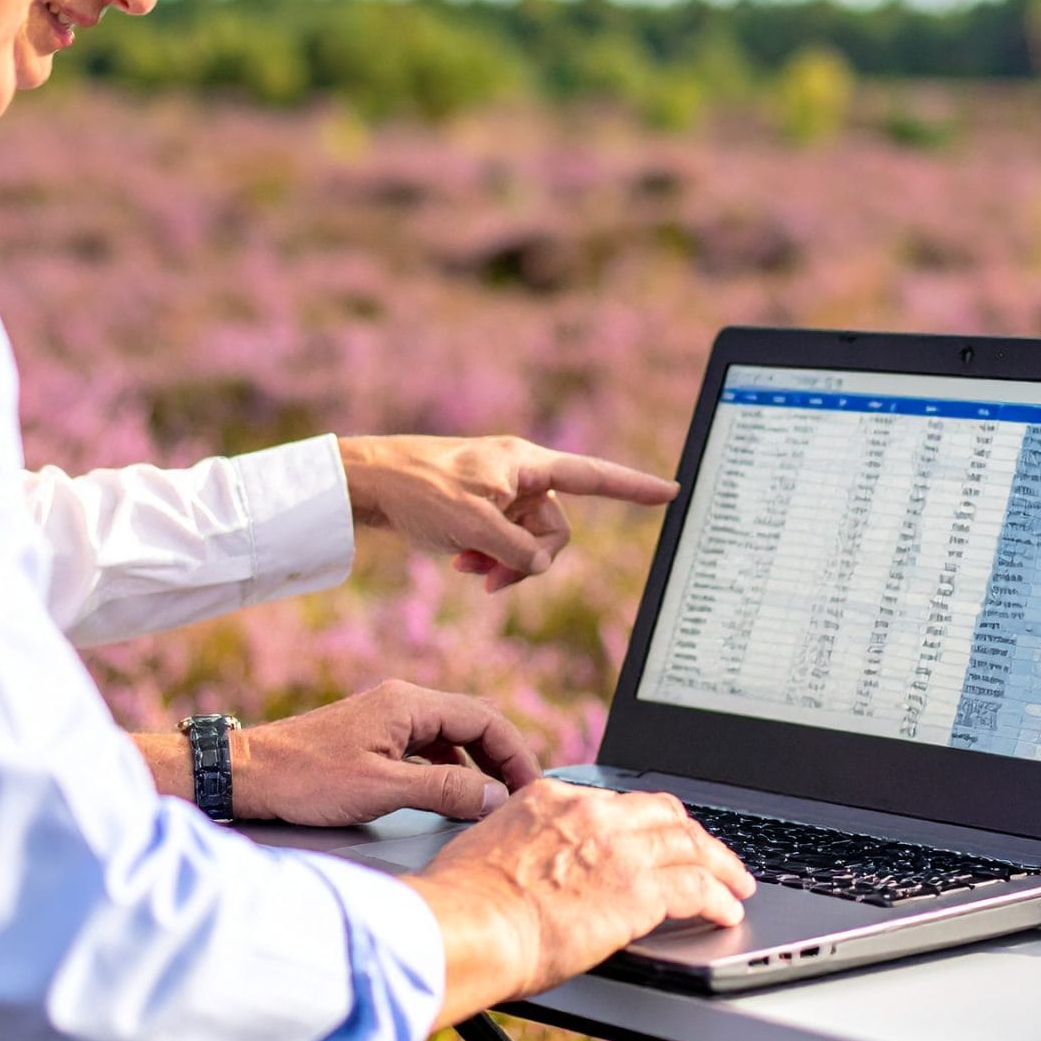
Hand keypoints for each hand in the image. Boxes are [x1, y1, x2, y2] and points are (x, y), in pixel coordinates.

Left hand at [234, 680, 544, 825]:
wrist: (248, 775)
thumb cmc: (306, 780)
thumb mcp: (381, 790)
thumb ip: (442, 790)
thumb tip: (494, 796)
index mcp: (408, 704)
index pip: (484, 719)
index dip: (515, 753)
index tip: (531, 788)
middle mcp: (401, 703)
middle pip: (472, 723)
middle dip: (501, 759)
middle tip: (520, 798)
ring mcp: (386, 719)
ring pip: (450, 736)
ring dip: (476, 765)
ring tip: (492, 802)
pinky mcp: (372, 737)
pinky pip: (427, 747)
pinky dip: (448, 769)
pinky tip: (450, 797)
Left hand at [337, 434, 676, 592]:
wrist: (368, 482)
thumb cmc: (419, 491)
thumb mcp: (474, 526)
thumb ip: (518, 551)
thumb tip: (540, 565)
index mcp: (528, 464)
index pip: (594, 476)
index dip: (634, 489)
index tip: (672, 492)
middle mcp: (522, 474)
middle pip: (556, 529)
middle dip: (530, 559)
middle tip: (489, 576)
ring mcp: (503, 492)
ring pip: (528, 542)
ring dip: (504, 562)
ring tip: (467, 568)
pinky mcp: (482, 507)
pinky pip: (505, 541)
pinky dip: (488, 556)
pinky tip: (458, 562)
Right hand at [404, 781, 753, 1026]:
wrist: (465, 925)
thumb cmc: (461, 904)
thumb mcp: (487, 849)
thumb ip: (520, 848)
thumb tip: (525, 871)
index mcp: (551, 798)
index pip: (615, 801)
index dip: (647, 821)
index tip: (659, 836)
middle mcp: (591, 813)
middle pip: (664, 813)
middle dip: (694, 835)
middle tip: (711, 855)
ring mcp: (619, 849)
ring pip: (691, 845)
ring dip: (720, 866)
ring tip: (736, 884)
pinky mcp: (639, 891)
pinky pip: (697, 888)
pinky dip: (719, 899)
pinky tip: (726, 912)